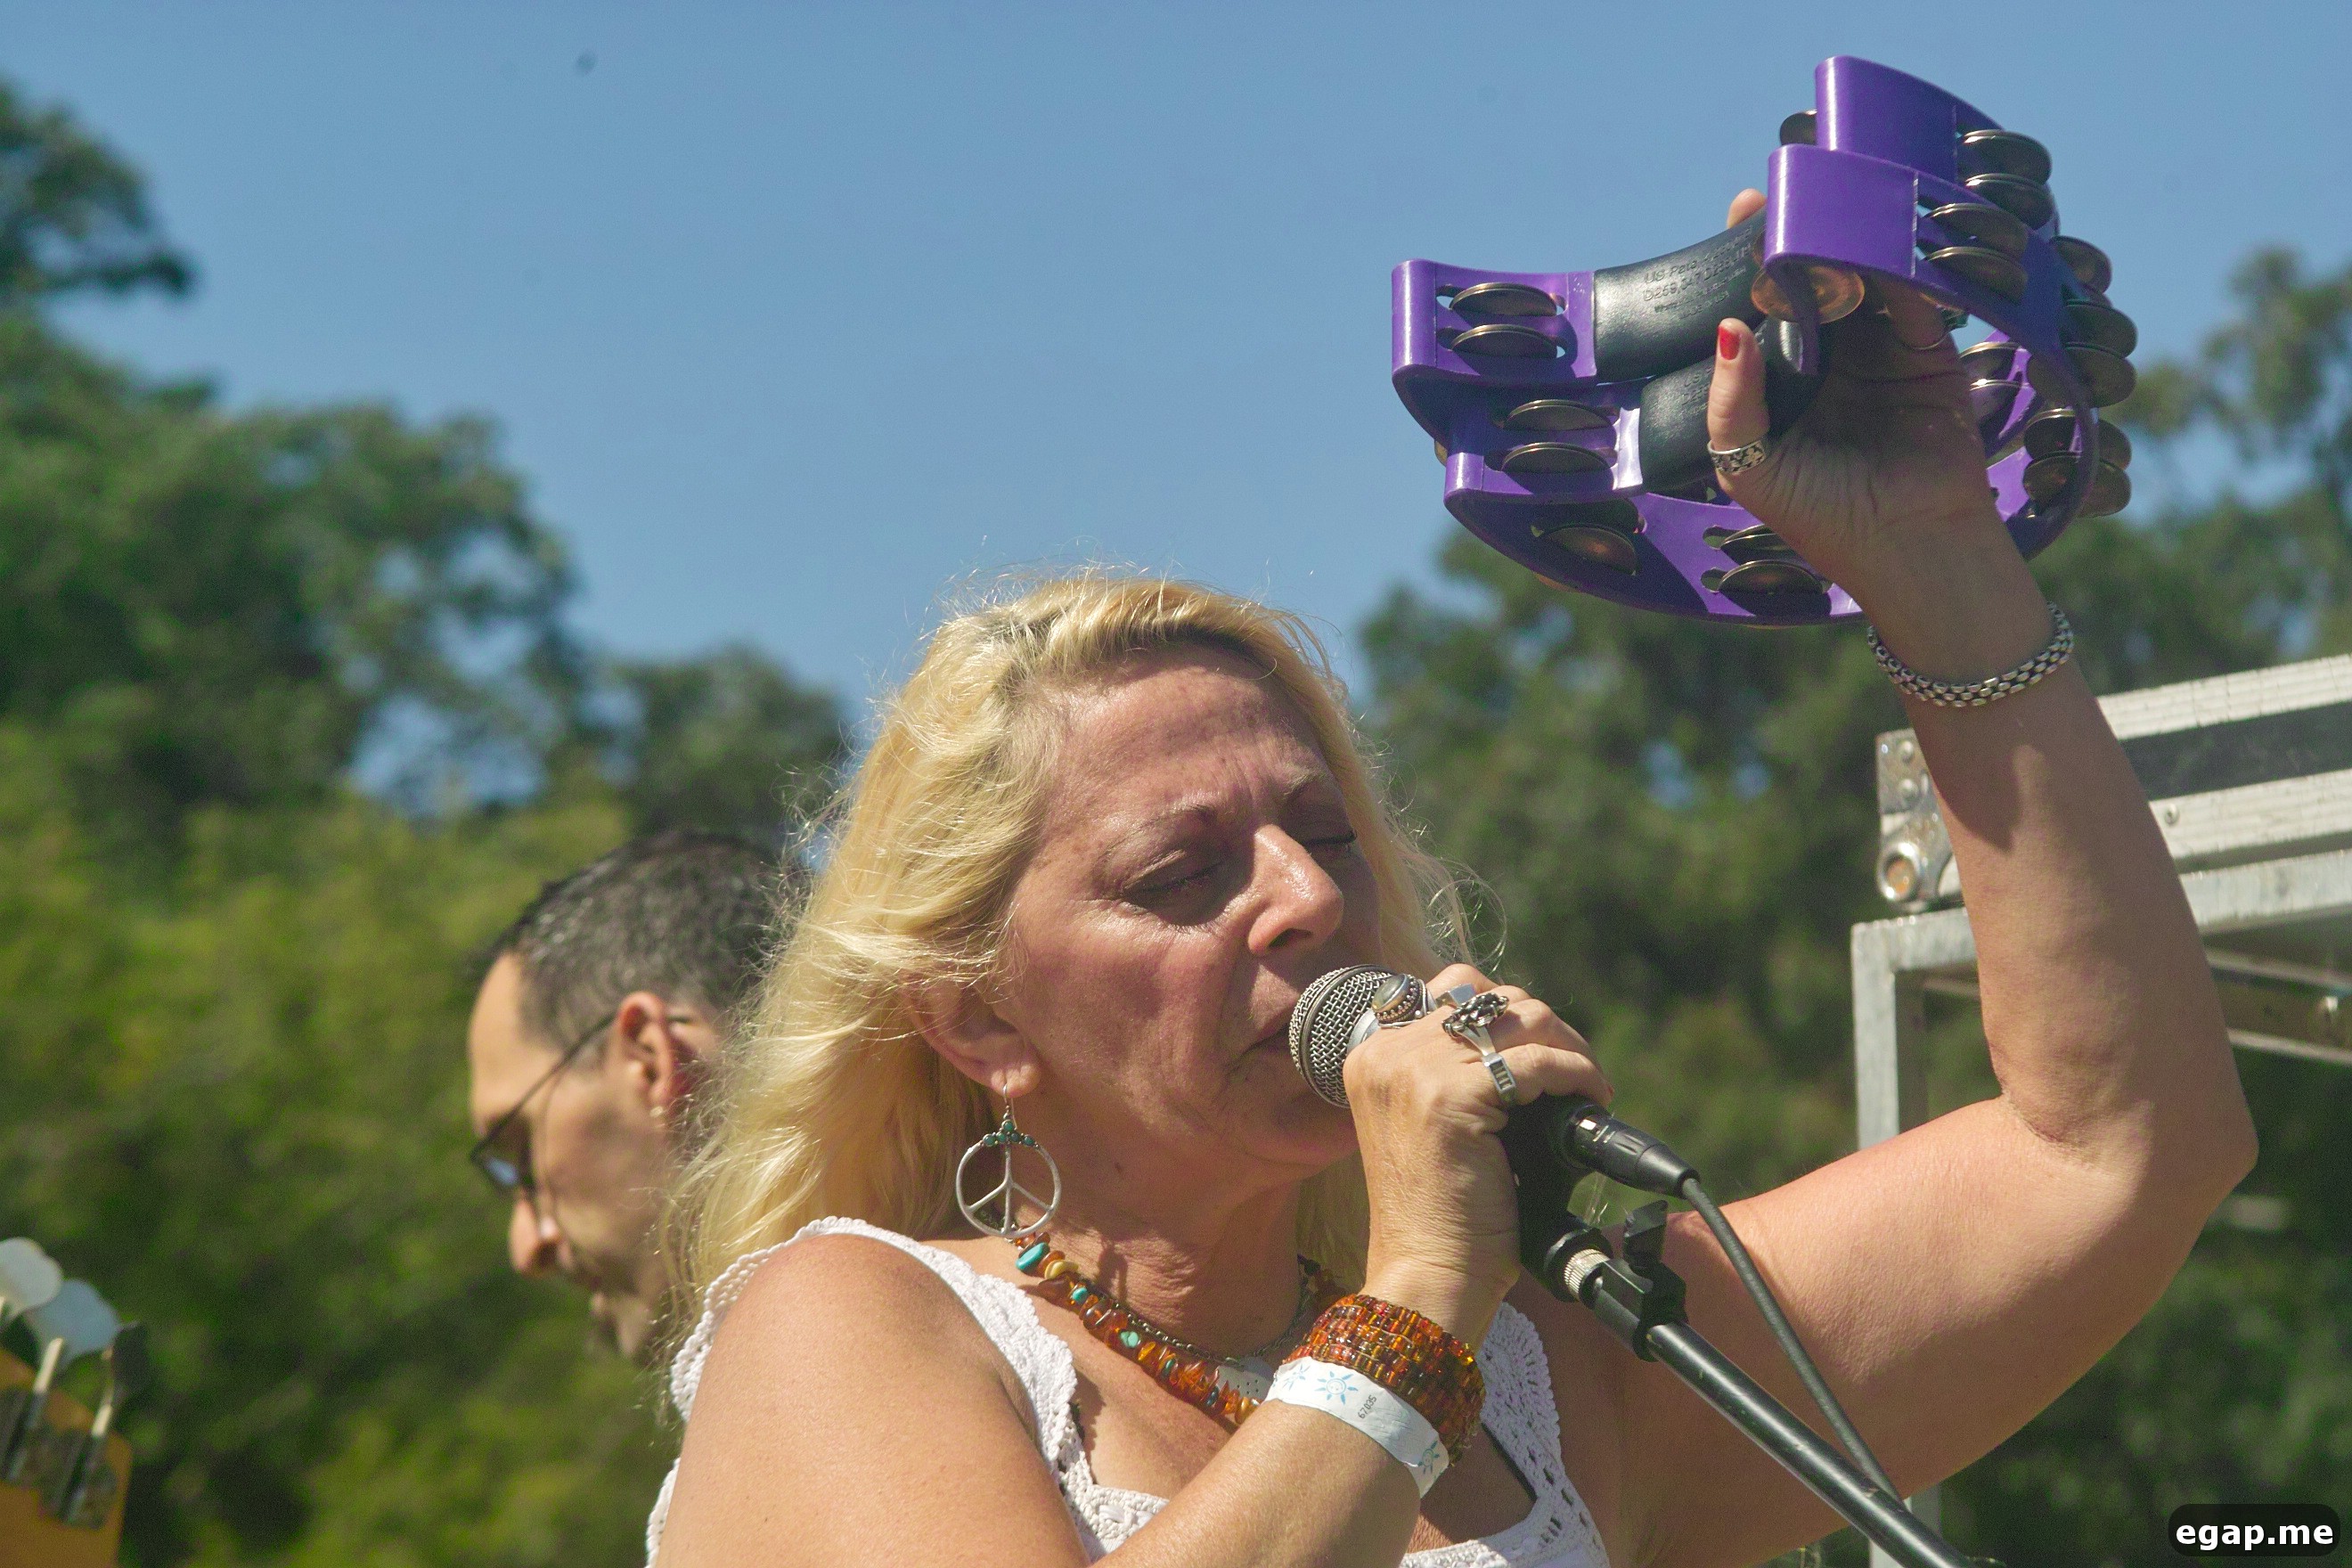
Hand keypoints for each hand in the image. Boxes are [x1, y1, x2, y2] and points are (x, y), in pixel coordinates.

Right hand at [1342, 965, 1609, 1344]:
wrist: (1429, 1276)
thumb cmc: (1444, 1215)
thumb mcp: (1437, 1123)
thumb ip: (1461, 1072)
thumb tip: (1532, 1033)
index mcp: (1374, 1054)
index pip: (1455, 988)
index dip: (1511, 1015)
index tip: (1544, 1053)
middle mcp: (1385, 1053)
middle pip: (1490, 996)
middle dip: (1545, 1028)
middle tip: (1576, 1073)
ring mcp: (1413, 1071)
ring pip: (1520, 1019)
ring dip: (1567, 1047)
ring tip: (1586, 1086)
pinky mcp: (1450, 1098)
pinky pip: (1538, 1063)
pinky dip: (1576, 1074)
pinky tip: (1590, 1097)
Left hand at [1705, 190, 2052, 677]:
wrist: (1911, 549)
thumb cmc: (1821, 517)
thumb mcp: (1750, 467)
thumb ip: (1731, 404)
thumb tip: (1724, 329)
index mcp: (1781, 379)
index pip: (1760, 305)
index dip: (1749, 258)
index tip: (1740, 207)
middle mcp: (1829, 357)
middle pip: (1814, 277)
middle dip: (1802, 230)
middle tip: (1790, 181)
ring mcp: (1881, 349)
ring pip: (1864, 276)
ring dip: (1851, 237)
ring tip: (1836, 191)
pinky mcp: (1930, 351)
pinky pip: (1916, 295)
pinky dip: (1902, 263)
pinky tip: (1885, 229)